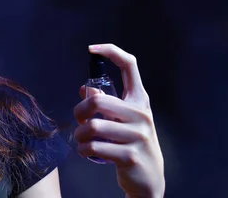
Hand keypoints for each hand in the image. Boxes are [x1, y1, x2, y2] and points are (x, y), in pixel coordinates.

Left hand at [73, 44, 164, 197]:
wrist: (149, 178)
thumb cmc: (130, 142)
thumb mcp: (123, 120)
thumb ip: (106, 103)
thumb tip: (85, 89)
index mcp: (139, 100)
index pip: (129, 65)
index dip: (110, 51)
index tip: (92, 48)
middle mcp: (141, 114)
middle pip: (98, 101)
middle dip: (79, 111)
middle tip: (78, 120)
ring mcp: (138, 135)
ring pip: (93, 126)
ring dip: (79, 134)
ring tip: (81, 139)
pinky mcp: (130, 155)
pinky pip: (94, 147)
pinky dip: (82, 149)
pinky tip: (84, 151)